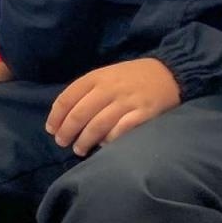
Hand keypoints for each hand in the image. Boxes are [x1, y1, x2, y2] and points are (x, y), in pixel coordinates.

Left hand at [47, 58, 180, 157]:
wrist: (170, 73)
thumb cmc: (132, 77)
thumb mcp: (107, 75)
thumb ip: (88, 92)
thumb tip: (66, 117)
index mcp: (97, 77)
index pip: (67, 97)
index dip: (56, 116)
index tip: (51, 129)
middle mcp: (109, 89)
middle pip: (80, 114)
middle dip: (67, 131)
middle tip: (62, 142)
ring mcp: (127, 102)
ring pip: (97, 125)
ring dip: (84, 141)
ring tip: (78, 149)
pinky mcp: (144, 114)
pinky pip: (121, 131)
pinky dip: (109, 141)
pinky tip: (104, 146)